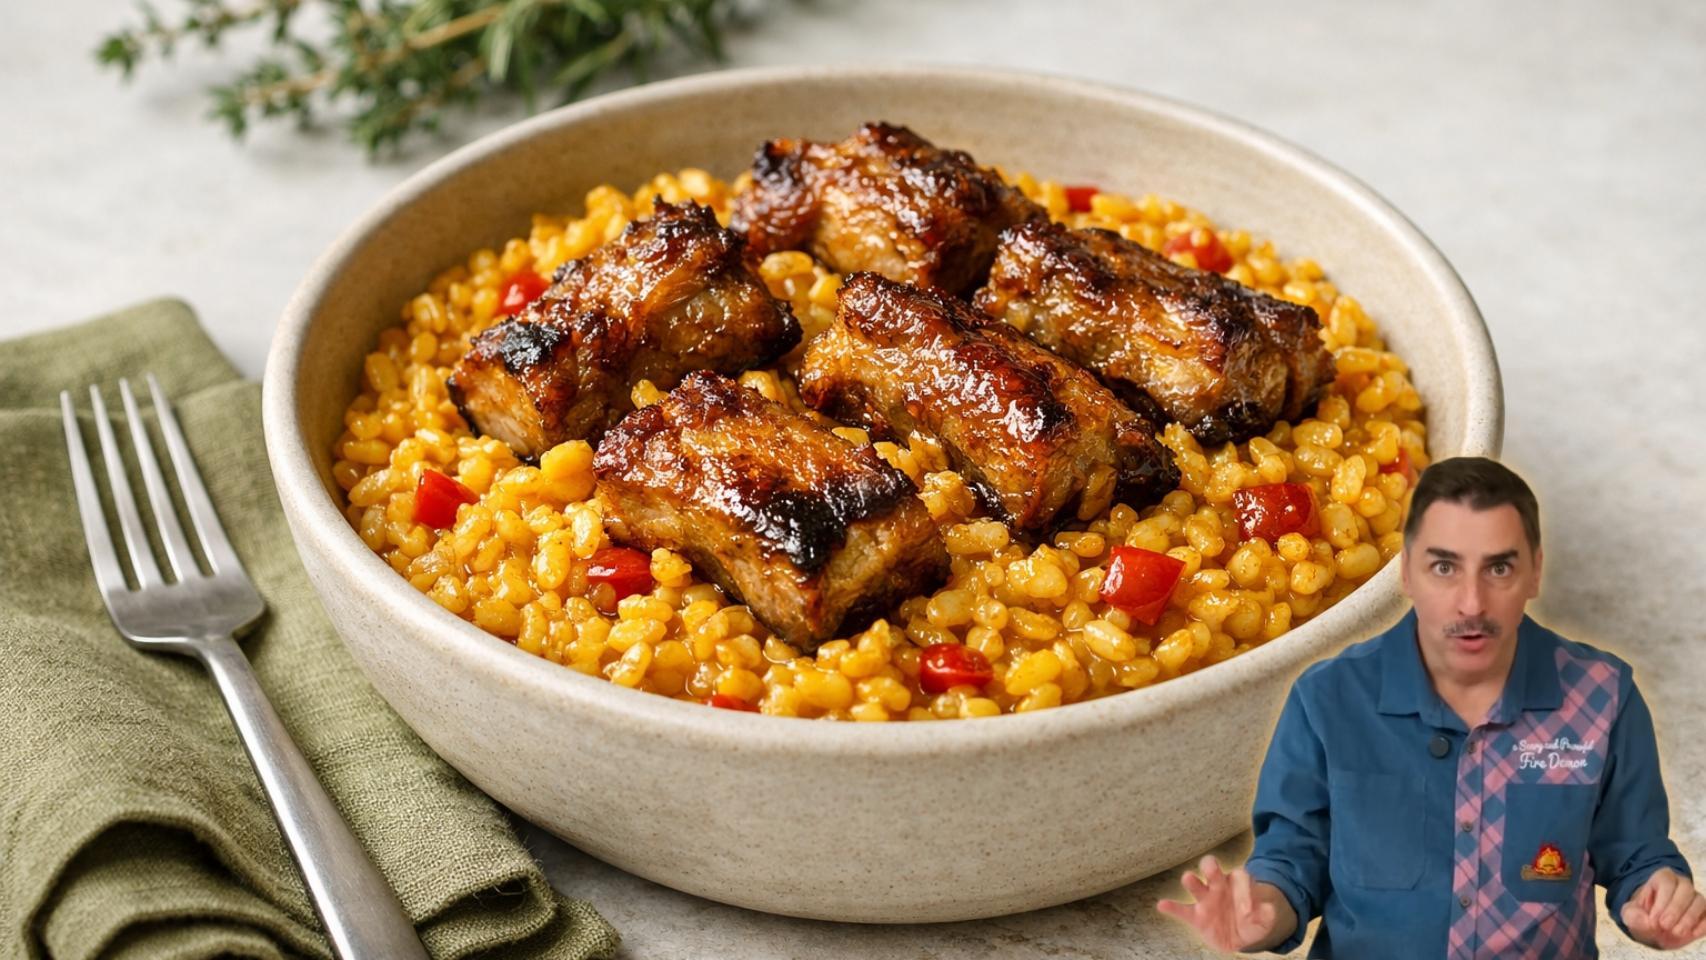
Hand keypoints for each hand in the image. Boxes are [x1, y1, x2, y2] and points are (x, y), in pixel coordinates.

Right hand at [1157, 855, 1285, 952]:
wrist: (1241, 935)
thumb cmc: (1252, 919)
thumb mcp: (1265, 917)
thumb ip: (1267, 913)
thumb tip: (1268, 908)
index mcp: (1236, 883)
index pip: (1239, 876)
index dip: (1245, 889)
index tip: (1249, 909)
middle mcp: (1218, 886)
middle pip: (1212, 869)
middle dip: (1211, 867)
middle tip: (1211, 869)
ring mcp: (1206, 900)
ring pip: (1196, 885)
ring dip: (1192, 881)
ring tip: (1189, 879)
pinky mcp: (1196, 917)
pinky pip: (1182, 911)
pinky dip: (1172, 907)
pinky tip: (1162, 905)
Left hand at [1621, 868, 1705, 949]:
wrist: (1654, 929)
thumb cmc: (1643, 916)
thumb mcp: (1631, 915)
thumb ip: (1635, 916)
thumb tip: (1648, 922)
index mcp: (1662, 878)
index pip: (1666, 882)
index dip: (1661, 902)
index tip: (1653, 920)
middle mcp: (1681, 885)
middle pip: (1686, 889)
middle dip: (1675, 909)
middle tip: (1664, 926)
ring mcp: (1695, 899)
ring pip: (1699, 901)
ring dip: (1689, 918)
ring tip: (1676, 932)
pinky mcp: (1704, 913)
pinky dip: (1703, 925)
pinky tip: (1692, 934)